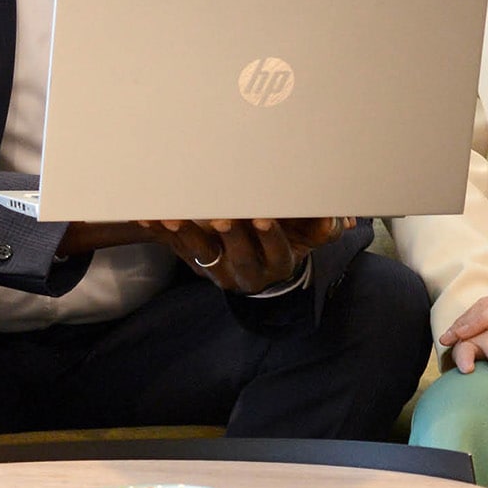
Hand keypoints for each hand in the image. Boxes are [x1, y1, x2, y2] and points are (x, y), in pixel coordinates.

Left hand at [143, 216, 353, 293]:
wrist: (260, 269)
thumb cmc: (287, 240)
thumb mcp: (309, 237)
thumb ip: (320, 227)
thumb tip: (337, 218)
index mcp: (280, 263)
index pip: (277, 252)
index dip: (270, 236)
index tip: (262, 217)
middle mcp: (250, 272)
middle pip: (239, 255)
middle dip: (229, 234)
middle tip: (219, 215)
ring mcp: (221, 270)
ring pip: (204, 254)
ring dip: (188, 235)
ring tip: (174, 217)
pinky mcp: (197, 263)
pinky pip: (178, 249)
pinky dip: (164, 233)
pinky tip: (150, 216)